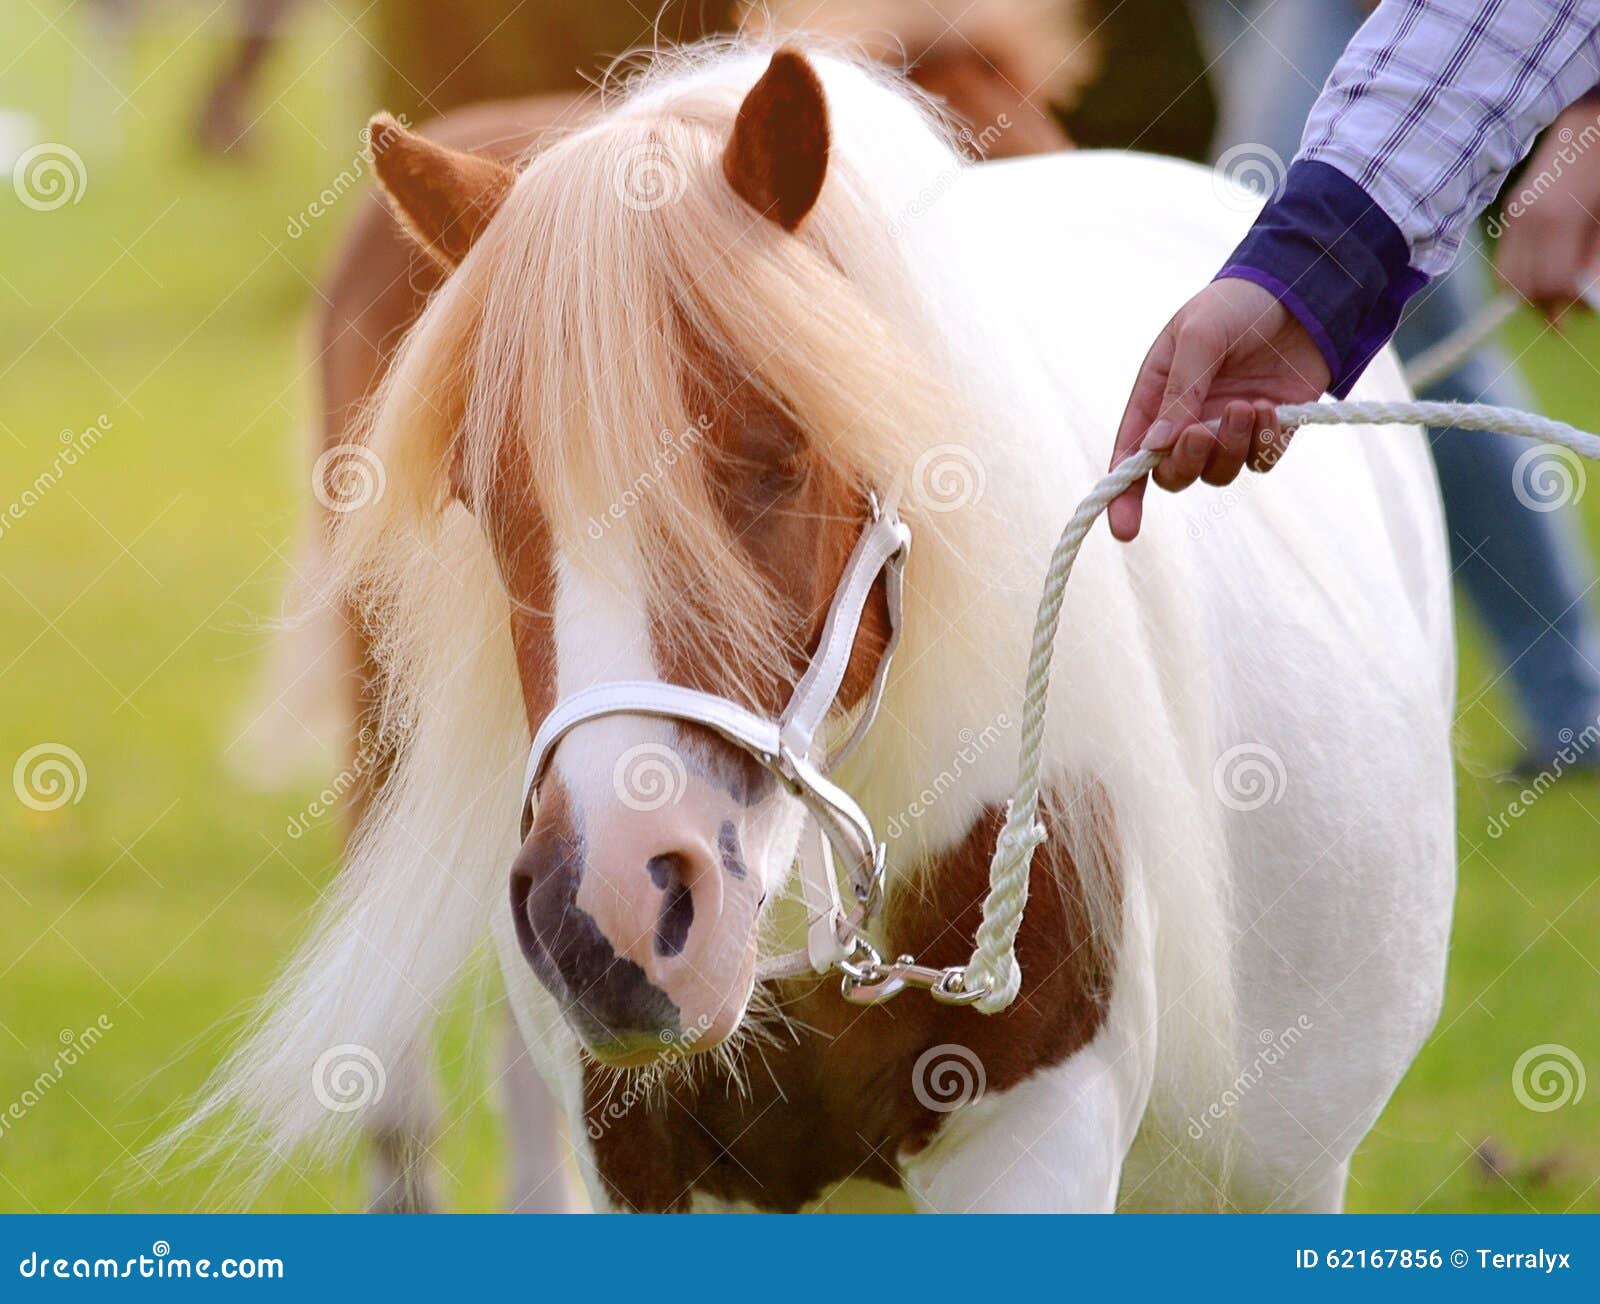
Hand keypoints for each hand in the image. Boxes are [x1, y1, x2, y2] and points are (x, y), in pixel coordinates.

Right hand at [1107, 277, 1330, 540]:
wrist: (1300, 291)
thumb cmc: (1236, 305)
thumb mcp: (1199, 335)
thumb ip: (1180, 391)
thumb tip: (1156, 446)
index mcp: (1155, 398)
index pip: (1130, 457)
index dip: (1123, 497)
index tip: (1124, 530)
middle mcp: (1186, 422)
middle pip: (1174, 474)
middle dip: (1186, 461)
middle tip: (1201, 431)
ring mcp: (1227, 431)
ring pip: (1218, 472)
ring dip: (1230, 446)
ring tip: (1249, 406)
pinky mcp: (1267, 434)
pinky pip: (1258, 462)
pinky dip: (1262, 443)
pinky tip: (1271, 407)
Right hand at [1495, 102, 1599, 323]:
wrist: (1589, 118)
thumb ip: (1596, 253)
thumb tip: (1589, 294)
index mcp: (1556, 220)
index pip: (1550, 284)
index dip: (1565, 306)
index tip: (1582, 313)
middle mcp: (1528, 220)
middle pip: (1524, 286)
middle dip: (1545, 305)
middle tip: (1568, 312)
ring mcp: (1515, 215)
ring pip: (1507, 277)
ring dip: (1529, 293)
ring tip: (1553, 295)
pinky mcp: (1511, 211)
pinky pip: (1505, 257)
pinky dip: (1519, 274)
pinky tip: (1541, 272)